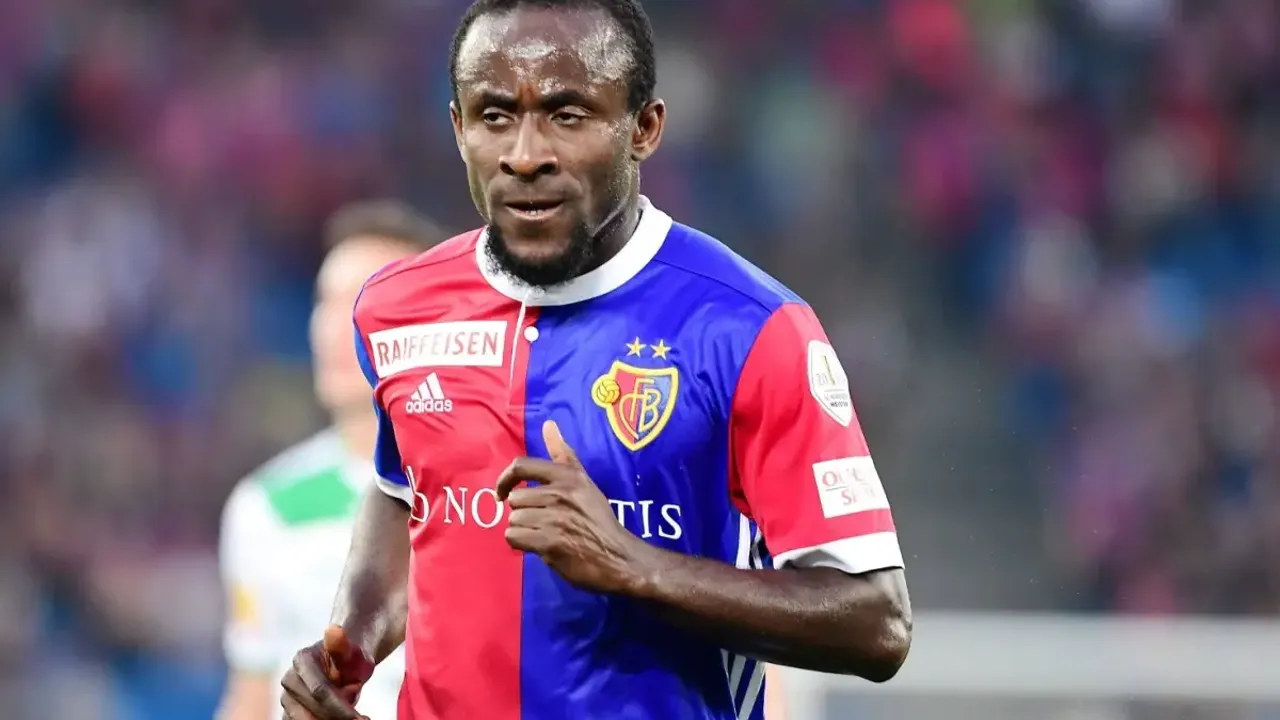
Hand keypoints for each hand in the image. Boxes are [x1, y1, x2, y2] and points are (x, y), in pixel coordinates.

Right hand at [280, 625, 374, 719]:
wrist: (344, 668)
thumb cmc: (351, 660)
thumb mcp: (353, 652)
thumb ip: (342, 646)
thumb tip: (333, 629)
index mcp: (302, 660)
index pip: (320, 691)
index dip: (341, 708)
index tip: (362, 719)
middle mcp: (290, 680)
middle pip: (314, 711)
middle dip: (339, 715)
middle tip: (362, 715)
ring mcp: (287, 698)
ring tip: (355, 714)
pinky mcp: (289, 713)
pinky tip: (344, 718)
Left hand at [497, 420, 651, 593]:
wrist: (618, 558)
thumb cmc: (599, 520)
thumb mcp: (584, 482)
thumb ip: (563, 454)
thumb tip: (548, 423)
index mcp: (568, 476)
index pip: (522, 466)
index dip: (505, 479)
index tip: (503, 492)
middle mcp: (561, 493)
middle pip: (516, 499)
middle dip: (524, 512)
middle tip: (542, 522)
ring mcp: (555, 518)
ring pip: (513, 519)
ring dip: (523, 530)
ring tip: (543, 534)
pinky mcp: (550, 542)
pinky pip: (514, 537)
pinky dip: (521, 543)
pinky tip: (538, 545)